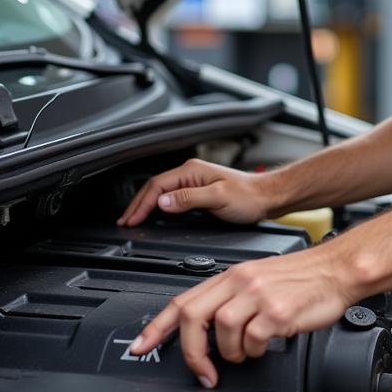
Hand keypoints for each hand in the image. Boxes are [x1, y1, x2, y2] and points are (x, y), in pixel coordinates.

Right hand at [117, 159, 278, 226]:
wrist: (267, 197)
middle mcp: (191, 173)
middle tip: (125, 221)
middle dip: (137, 204)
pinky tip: (154, 213)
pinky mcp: (199, 191)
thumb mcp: (218, 197)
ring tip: (132, 218)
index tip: (131, 220)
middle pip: (155, 187)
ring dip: (145, 205)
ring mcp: (194, 181)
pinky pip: (171, 197)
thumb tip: (162, 202)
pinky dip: (158, 206)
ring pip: (162, 192)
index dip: (141, 204)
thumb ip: (189, 199)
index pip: (157, 186)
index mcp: (192, 170)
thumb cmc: (249, 196)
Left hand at [127, 247, 355, 386]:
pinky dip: (256, 349)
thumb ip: (232, 299)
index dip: (156, 327)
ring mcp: (258, 295)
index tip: (140, 347)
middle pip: (194, 317)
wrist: (338, 269)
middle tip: (203, 371)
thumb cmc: (303, 278)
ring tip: (248, 351)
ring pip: (223, 332)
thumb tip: (209, 332)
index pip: (182, 300)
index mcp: (232, 275)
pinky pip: (253, 340)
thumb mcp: (259, 280)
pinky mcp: (277, 311)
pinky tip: (268, 343)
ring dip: (232, 353)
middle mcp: (241, 282)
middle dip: (192, 352)